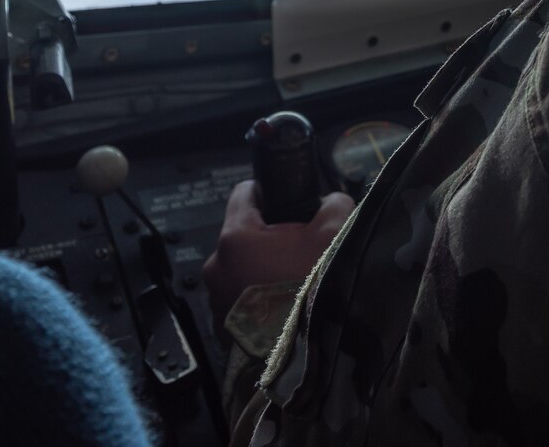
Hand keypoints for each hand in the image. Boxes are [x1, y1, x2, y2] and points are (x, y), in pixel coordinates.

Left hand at [203, 179, 354, 331]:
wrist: (301, 355)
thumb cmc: (311, 287)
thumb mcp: (333, 235)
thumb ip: (332, 205)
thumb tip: (329, 201)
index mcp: (236, 236)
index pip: (245, 193)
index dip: (269, 193)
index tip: (288, 203)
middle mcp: (216, 264)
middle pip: (245, 237)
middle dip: (269, 241)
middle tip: (300, 253)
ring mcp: (214, 298)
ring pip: (240, 270)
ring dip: (261, 272)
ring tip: (290, 287)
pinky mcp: (219, 328)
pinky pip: (239, 299)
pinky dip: (256, 300)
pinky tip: (280, 310)